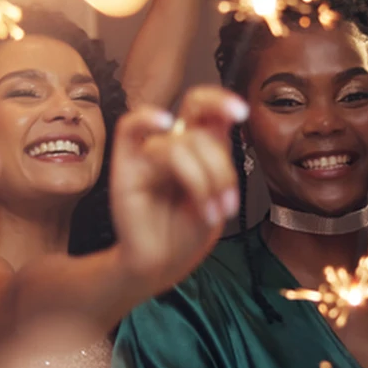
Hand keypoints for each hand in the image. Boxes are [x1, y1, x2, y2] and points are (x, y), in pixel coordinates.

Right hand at [109, 86, 245, 293]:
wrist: (162, 265)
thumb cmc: (187, 233)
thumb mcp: (217, 194)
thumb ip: (219, 157)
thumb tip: (224, 120)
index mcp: (198, 146)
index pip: (206, 109)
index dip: (222, 101)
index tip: (242, 113)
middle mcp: (173, 143)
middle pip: (198, 126)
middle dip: (220, 164)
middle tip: (228, 202)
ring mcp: (148, 152)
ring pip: (179, 143)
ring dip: (203, 181)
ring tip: (210, 213)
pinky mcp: (125, 165)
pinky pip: (130, 127)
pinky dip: (148, 119)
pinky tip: (164, 124)